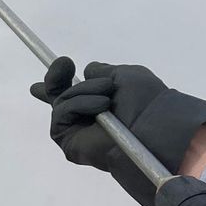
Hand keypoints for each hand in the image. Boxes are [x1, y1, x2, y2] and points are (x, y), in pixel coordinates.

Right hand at [30, 58, 205, 205]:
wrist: (151, 126)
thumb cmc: (144, 101)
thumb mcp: (125, 75)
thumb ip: (104, 72)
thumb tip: (88, 71)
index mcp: (99, 103)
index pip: (72, 93)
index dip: (60, 80)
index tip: (64, 63)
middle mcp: (85, 118)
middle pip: (57, 98)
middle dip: (54, 80)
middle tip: (64, 65)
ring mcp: (75, 130)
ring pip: (62, 100)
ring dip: (84, 92)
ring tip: (107, 98)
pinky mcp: (68, 142)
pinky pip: (62, 114)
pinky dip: (79, 105)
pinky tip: (101, 107)